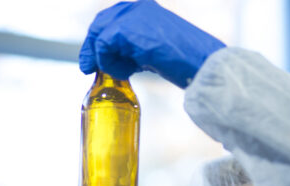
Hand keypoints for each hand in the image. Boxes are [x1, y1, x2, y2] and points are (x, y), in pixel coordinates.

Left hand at [78, 0, 225, 87]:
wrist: (201, 62)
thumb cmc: (186, 60)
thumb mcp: (155, 48)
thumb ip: (135, 48)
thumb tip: (117, 59)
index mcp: (144, 9)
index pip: (111, 19)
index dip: (99, 40)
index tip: (94, 60)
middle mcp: (136, 7)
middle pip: (100, 23)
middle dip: (91, 48)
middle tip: (88, 68)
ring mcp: (131, 16)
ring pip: (99, 35)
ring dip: (102, 58)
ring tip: (118, 73)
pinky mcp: (125, 30)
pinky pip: (103, 47)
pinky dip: (109, 63)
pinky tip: (126, 72)